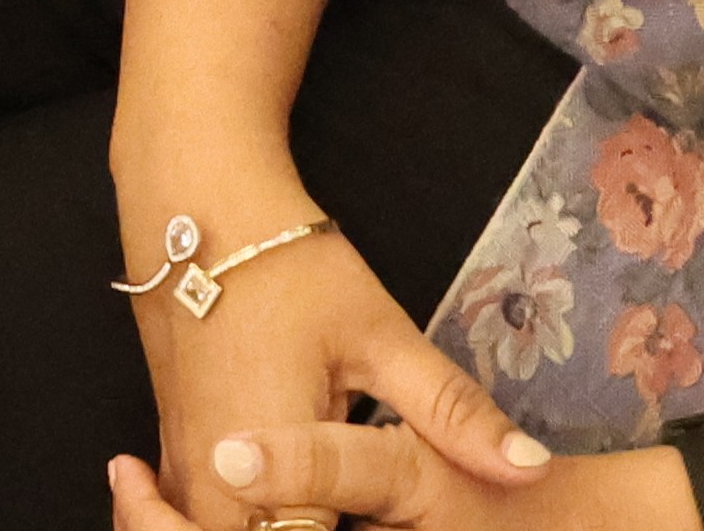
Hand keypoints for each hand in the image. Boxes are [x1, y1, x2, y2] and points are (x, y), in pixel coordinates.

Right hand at [117, 219, 555, 530]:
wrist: (193, 204)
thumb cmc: (287, 265)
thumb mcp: (381, 334)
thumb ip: (453, 412)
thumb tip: (529, 465)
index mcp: (276, 472)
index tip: (399, 521)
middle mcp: (217, 485)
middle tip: (368, 509)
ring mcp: (188, 470)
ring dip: (279, 527)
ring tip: (335, 503)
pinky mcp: (174, 449)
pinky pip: (198, 514)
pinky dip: (236, 516)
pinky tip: (278, 496)